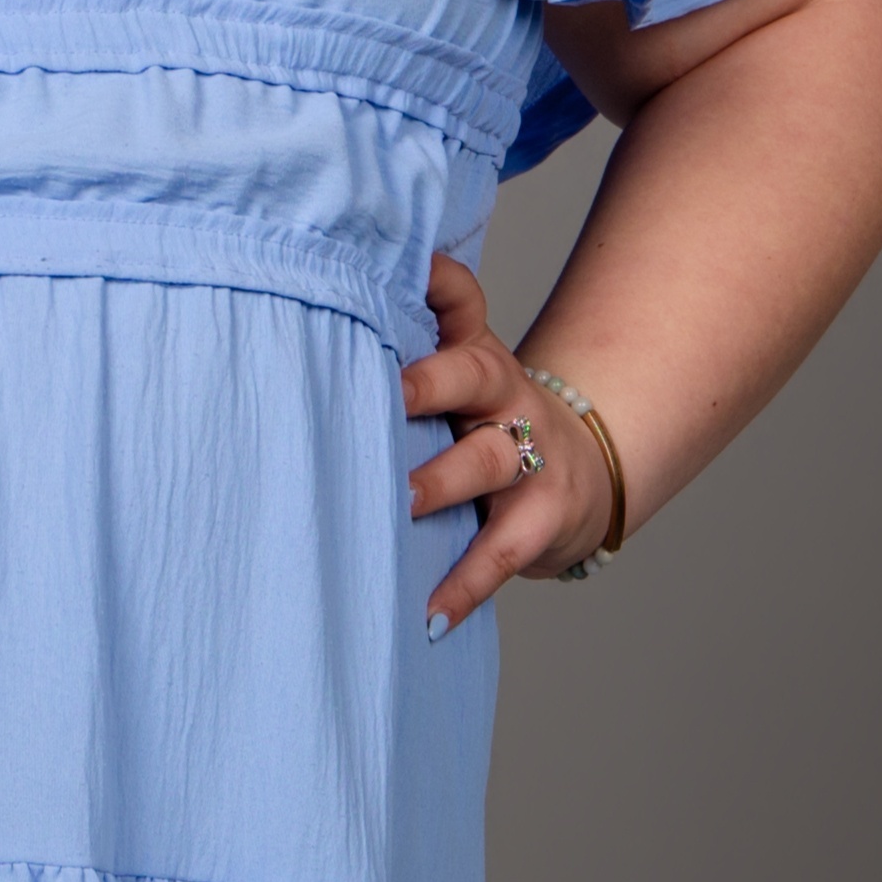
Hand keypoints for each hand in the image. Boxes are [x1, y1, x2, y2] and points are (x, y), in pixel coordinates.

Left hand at [401, 251, 615, 631]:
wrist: (589, 473)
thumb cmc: (484, 425)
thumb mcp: (456, 381)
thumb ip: (397, 360)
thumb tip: (292, 342)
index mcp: (474, 353)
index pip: (460, 300)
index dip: (436, 280)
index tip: (403, 268)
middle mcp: (503, 394)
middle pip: (473, 374)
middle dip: (430, 382)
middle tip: (385, 395)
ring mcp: (529, 456)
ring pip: (486, 460)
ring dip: (441, 482)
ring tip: (400, 501)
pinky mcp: (545, 517)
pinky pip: (500, 551)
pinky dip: (464, 585)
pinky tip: (429, 613)